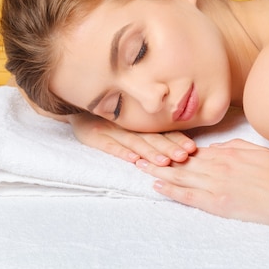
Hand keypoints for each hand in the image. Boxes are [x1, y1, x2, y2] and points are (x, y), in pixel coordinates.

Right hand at [67, 112, 196, 165]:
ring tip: (163, 162)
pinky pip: (109, 145)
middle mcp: (128, 126)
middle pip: (152, 138)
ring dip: (150, 153)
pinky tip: (132, 160)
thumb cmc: (109, 116)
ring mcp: (111, 131)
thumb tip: (181, 139)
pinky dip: (121, 152)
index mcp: (139, 123)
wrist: (77, 107)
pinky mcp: (95, 136)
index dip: (177, 140)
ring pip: (134, 143)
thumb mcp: (130, 118)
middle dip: (169, 148)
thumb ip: (151, 127)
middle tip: (184, 157)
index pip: (162, 132)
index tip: (192, 148)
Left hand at [137, 139, 268, 225]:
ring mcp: (216, 185)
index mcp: (227, 153)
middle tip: (137, 151)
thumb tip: (215, 147)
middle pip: (182, 160)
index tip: (157, 144)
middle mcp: (217, 166)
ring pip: (181, 175)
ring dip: (158, 170)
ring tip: (139, 165)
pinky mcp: (217, 203)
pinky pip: (189, 195)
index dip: (174, 147)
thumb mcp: (257, 150)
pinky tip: (157, 185)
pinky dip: (172, 190)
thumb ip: (233, 146)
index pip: (194, 149)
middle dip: (158, 155)